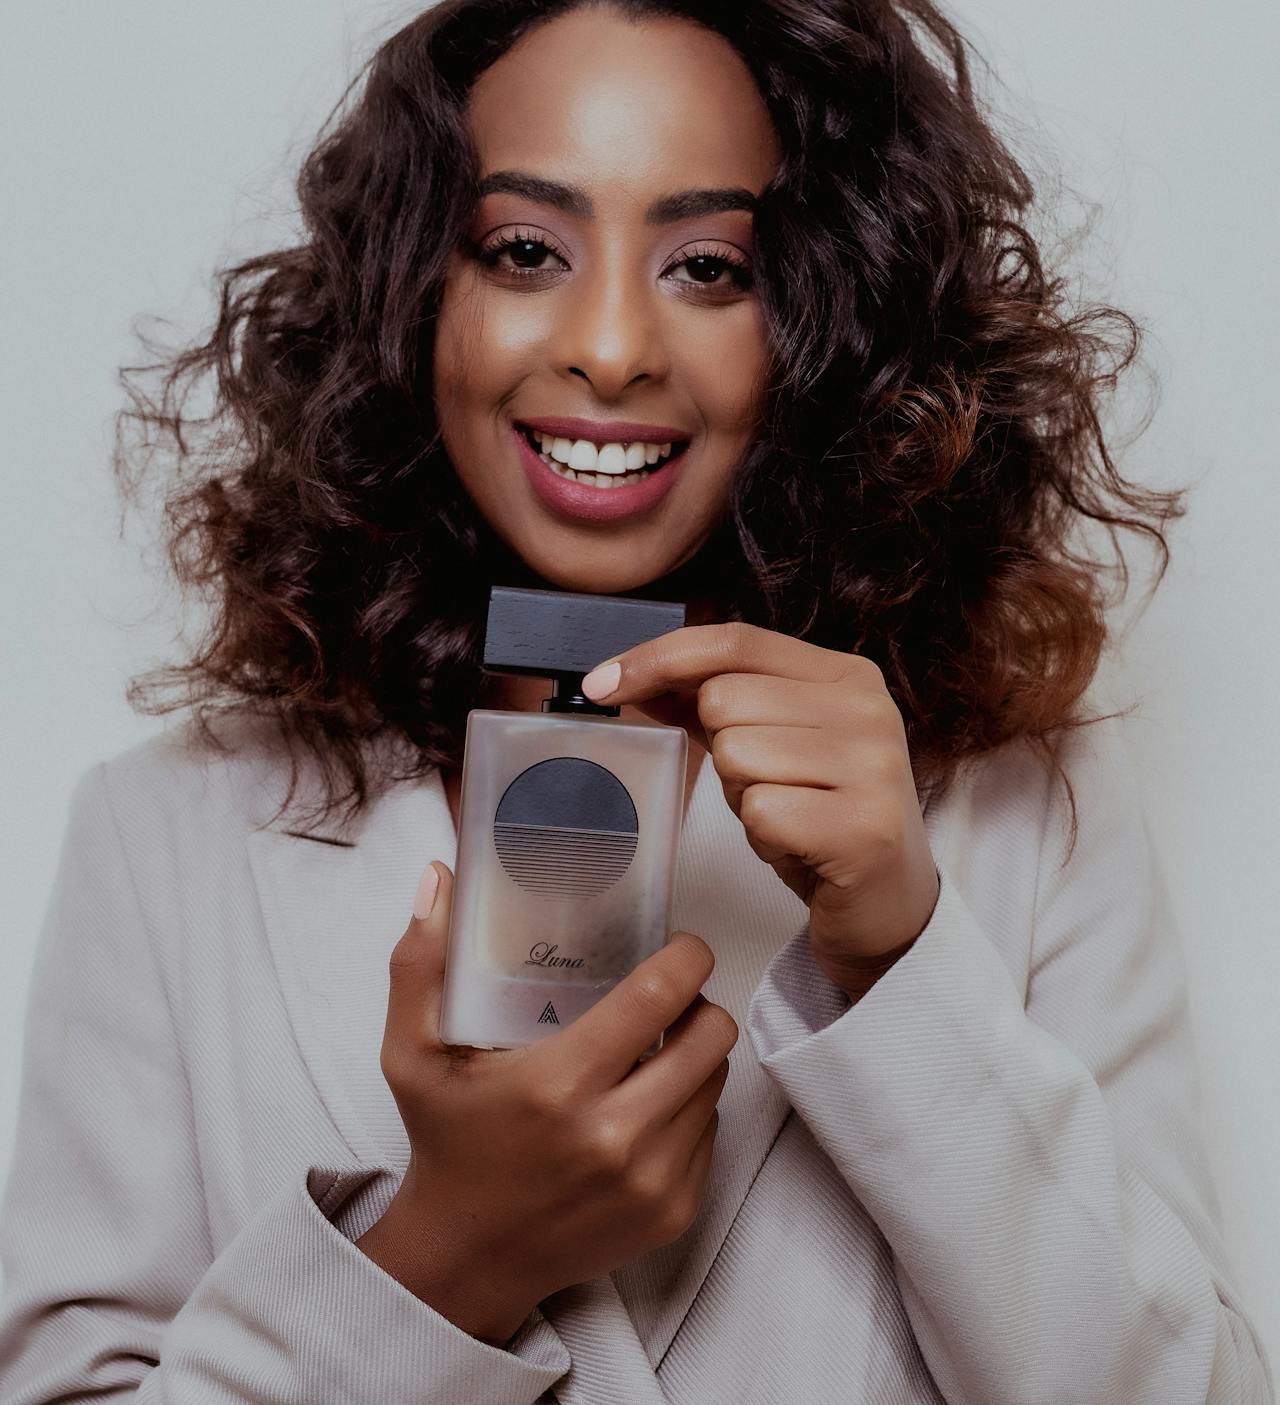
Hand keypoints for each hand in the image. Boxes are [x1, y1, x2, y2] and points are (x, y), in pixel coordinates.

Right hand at [357, 861, 737, 1343]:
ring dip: (696, 1056)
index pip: (659, 997)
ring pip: (714, 1084)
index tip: (682, 945)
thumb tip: (438, 877)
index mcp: (558, 1084)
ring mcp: (651, 1180)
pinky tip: (650, 1103)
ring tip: (657, 1048)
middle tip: (669, 998)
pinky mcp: (673, 1213)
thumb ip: (420, 961)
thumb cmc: (445, 1143)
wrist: (465, 1259)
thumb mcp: (410, 1052)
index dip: (687, 958)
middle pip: (708, 1037)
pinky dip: (690, 1109)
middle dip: (699, 1004)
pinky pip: (711, 1135)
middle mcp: (615, 1135)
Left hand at [581, 622, 940, 999]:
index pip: (735, 641)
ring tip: (789, 818)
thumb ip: (710, 702)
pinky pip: (760, 812)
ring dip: (743, 798)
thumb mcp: (771, 746)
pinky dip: (762, 838)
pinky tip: (797, 847)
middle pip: (724, 699)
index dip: (659, 657)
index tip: (603, 683)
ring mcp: (872, 766)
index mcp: (847, 675)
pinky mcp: (863, 827)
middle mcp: (868, 709)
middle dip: (722, 751)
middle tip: (769, 788)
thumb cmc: (821, 819)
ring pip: (736, 755)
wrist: (889, 907)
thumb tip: (631, 675)